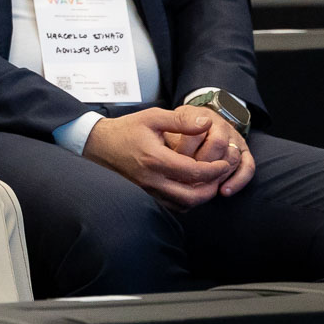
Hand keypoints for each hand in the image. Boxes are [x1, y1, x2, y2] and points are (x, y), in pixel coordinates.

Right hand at [84, 106, 237, 207]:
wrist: (99, 144)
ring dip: (201, 196)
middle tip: (220, 175)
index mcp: (155, 159)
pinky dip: (187, 200)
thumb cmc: (126, 129)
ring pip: (184, 205)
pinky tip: (192, 186)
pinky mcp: (146, 194)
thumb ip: (181, 120)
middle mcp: (152, 179)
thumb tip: (206, 123)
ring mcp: (148, 190)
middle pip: (193, 196)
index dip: (215, 169)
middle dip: (212, 187)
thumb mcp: (153, 117)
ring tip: (209, 181)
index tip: (224, 162)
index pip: (194, 172)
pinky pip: (173, 206)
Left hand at [164, 112, 255, 197]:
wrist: (195, 124)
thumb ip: (172, 129)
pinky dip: (237, 181)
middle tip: (186, 176)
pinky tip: (223, 192)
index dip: (185, 150)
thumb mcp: (166, 122)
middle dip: (201, 163)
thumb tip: (181, 144)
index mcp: (200, 116)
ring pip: (232, 157)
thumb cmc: (175, 128)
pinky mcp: (244, 152)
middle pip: (217, 144)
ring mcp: (234, 139)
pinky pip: (248, 167)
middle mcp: (221, 126)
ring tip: (201, 188)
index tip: (173, 161)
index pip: (196, 133)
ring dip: (217, 174)